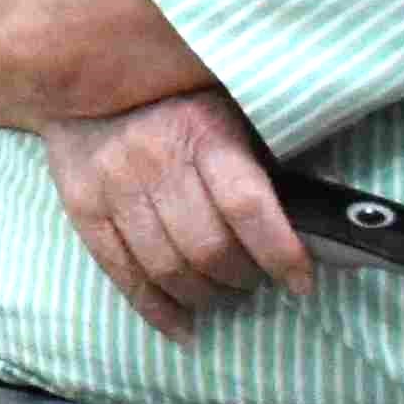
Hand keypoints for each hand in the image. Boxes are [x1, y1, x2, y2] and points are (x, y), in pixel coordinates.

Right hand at [35, 89, 306, 333]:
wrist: (84, 77)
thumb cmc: (180, 104)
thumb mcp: (231, 116)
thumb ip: (266, 167)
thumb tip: (323, 226)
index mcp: (202, 130)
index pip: (247, 206)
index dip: (280, 254)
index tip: (301, 283)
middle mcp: (153, 156)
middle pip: (207, 247)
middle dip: (240, 280)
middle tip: (252, 282)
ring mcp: (112, 182)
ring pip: (165, 267)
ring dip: (203, 297)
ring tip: (218, 294)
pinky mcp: (80, 203)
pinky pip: (120, 271)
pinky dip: (155, 309)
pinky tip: (183, 326)